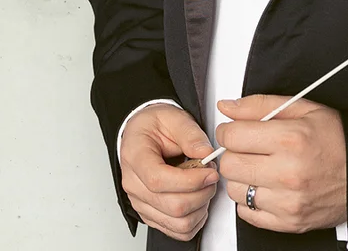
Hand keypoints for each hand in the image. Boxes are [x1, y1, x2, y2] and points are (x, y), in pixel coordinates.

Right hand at [120, 103, 218, 241]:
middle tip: (212, 175)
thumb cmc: (155, 125)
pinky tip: (200, 201)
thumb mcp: (174, 117)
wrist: (143, 132)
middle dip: (202, 193)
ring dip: (201, 207)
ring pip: (176, 222)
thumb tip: (206, 152)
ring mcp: (141, 202)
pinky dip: (195, 220)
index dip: (190, 181)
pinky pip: (175, 230)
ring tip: (206, 186)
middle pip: (171, 205)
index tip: (210, 172)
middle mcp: (134, 184)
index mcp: (135, 156)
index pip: (159, 180)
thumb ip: (190, 134)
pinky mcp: (150, 213)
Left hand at [215, 94, 346, 233]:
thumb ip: (261, 105)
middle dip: (233, 152)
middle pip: (229, 164)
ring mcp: (287, 201)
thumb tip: (227, 107)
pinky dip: (250, 199)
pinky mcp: (288, 222)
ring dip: (241, 176)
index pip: (233, 136)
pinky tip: (267, 185)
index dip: (229, 129)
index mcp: (290, 139)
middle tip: (247, 147)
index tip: (235, 129)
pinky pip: (246, 213)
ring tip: (260, 166)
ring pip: (234, 190)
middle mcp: (287, 172)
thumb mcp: (304, 109)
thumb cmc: (336, 139)